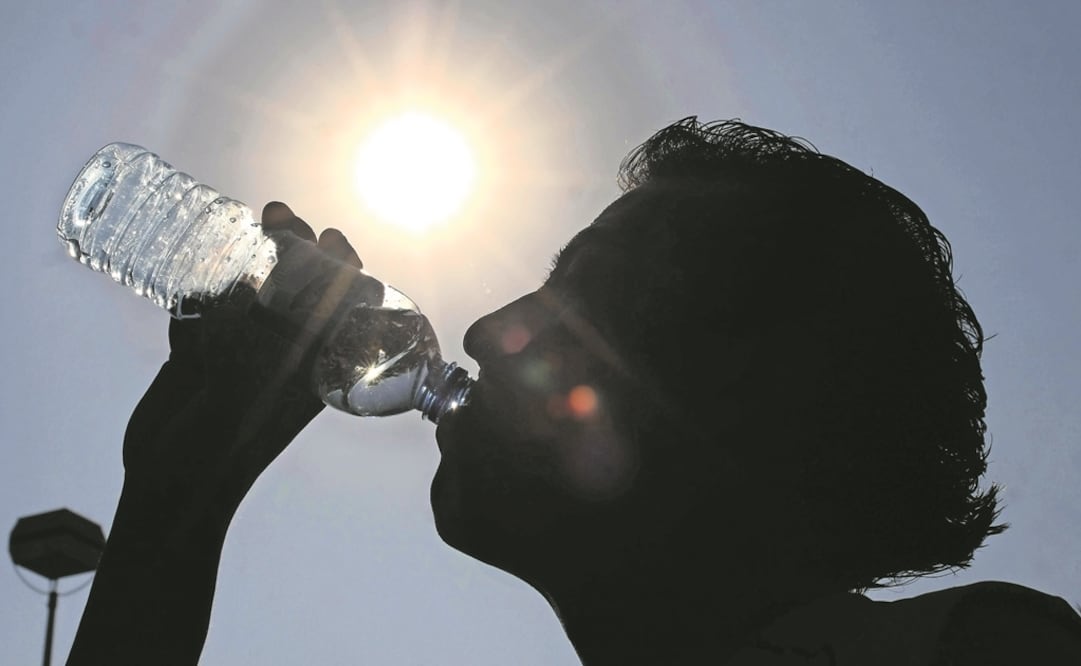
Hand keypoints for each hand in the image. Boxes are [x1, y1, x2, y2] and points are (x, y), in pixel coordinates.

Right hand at [122, 202, 363, 520]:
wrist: (171, 485)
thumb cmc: (230, 440)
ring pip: (251, 293)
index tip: (333, 239)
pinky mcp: (197, 356)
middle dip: (293, 247)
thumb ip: (264, 330)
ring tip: (253, 225)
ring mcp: (237, 353)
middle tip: (280, 215)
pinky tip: (198, 286)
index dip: (344, 270)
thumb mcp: (260, 382)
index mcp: (316, 366)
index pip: (343, 308)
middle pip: (297, 289)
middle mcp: (282, 356)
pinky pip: (203, 312)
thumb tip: (257, 283)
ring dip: (250, 260)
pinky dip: (201, 293)